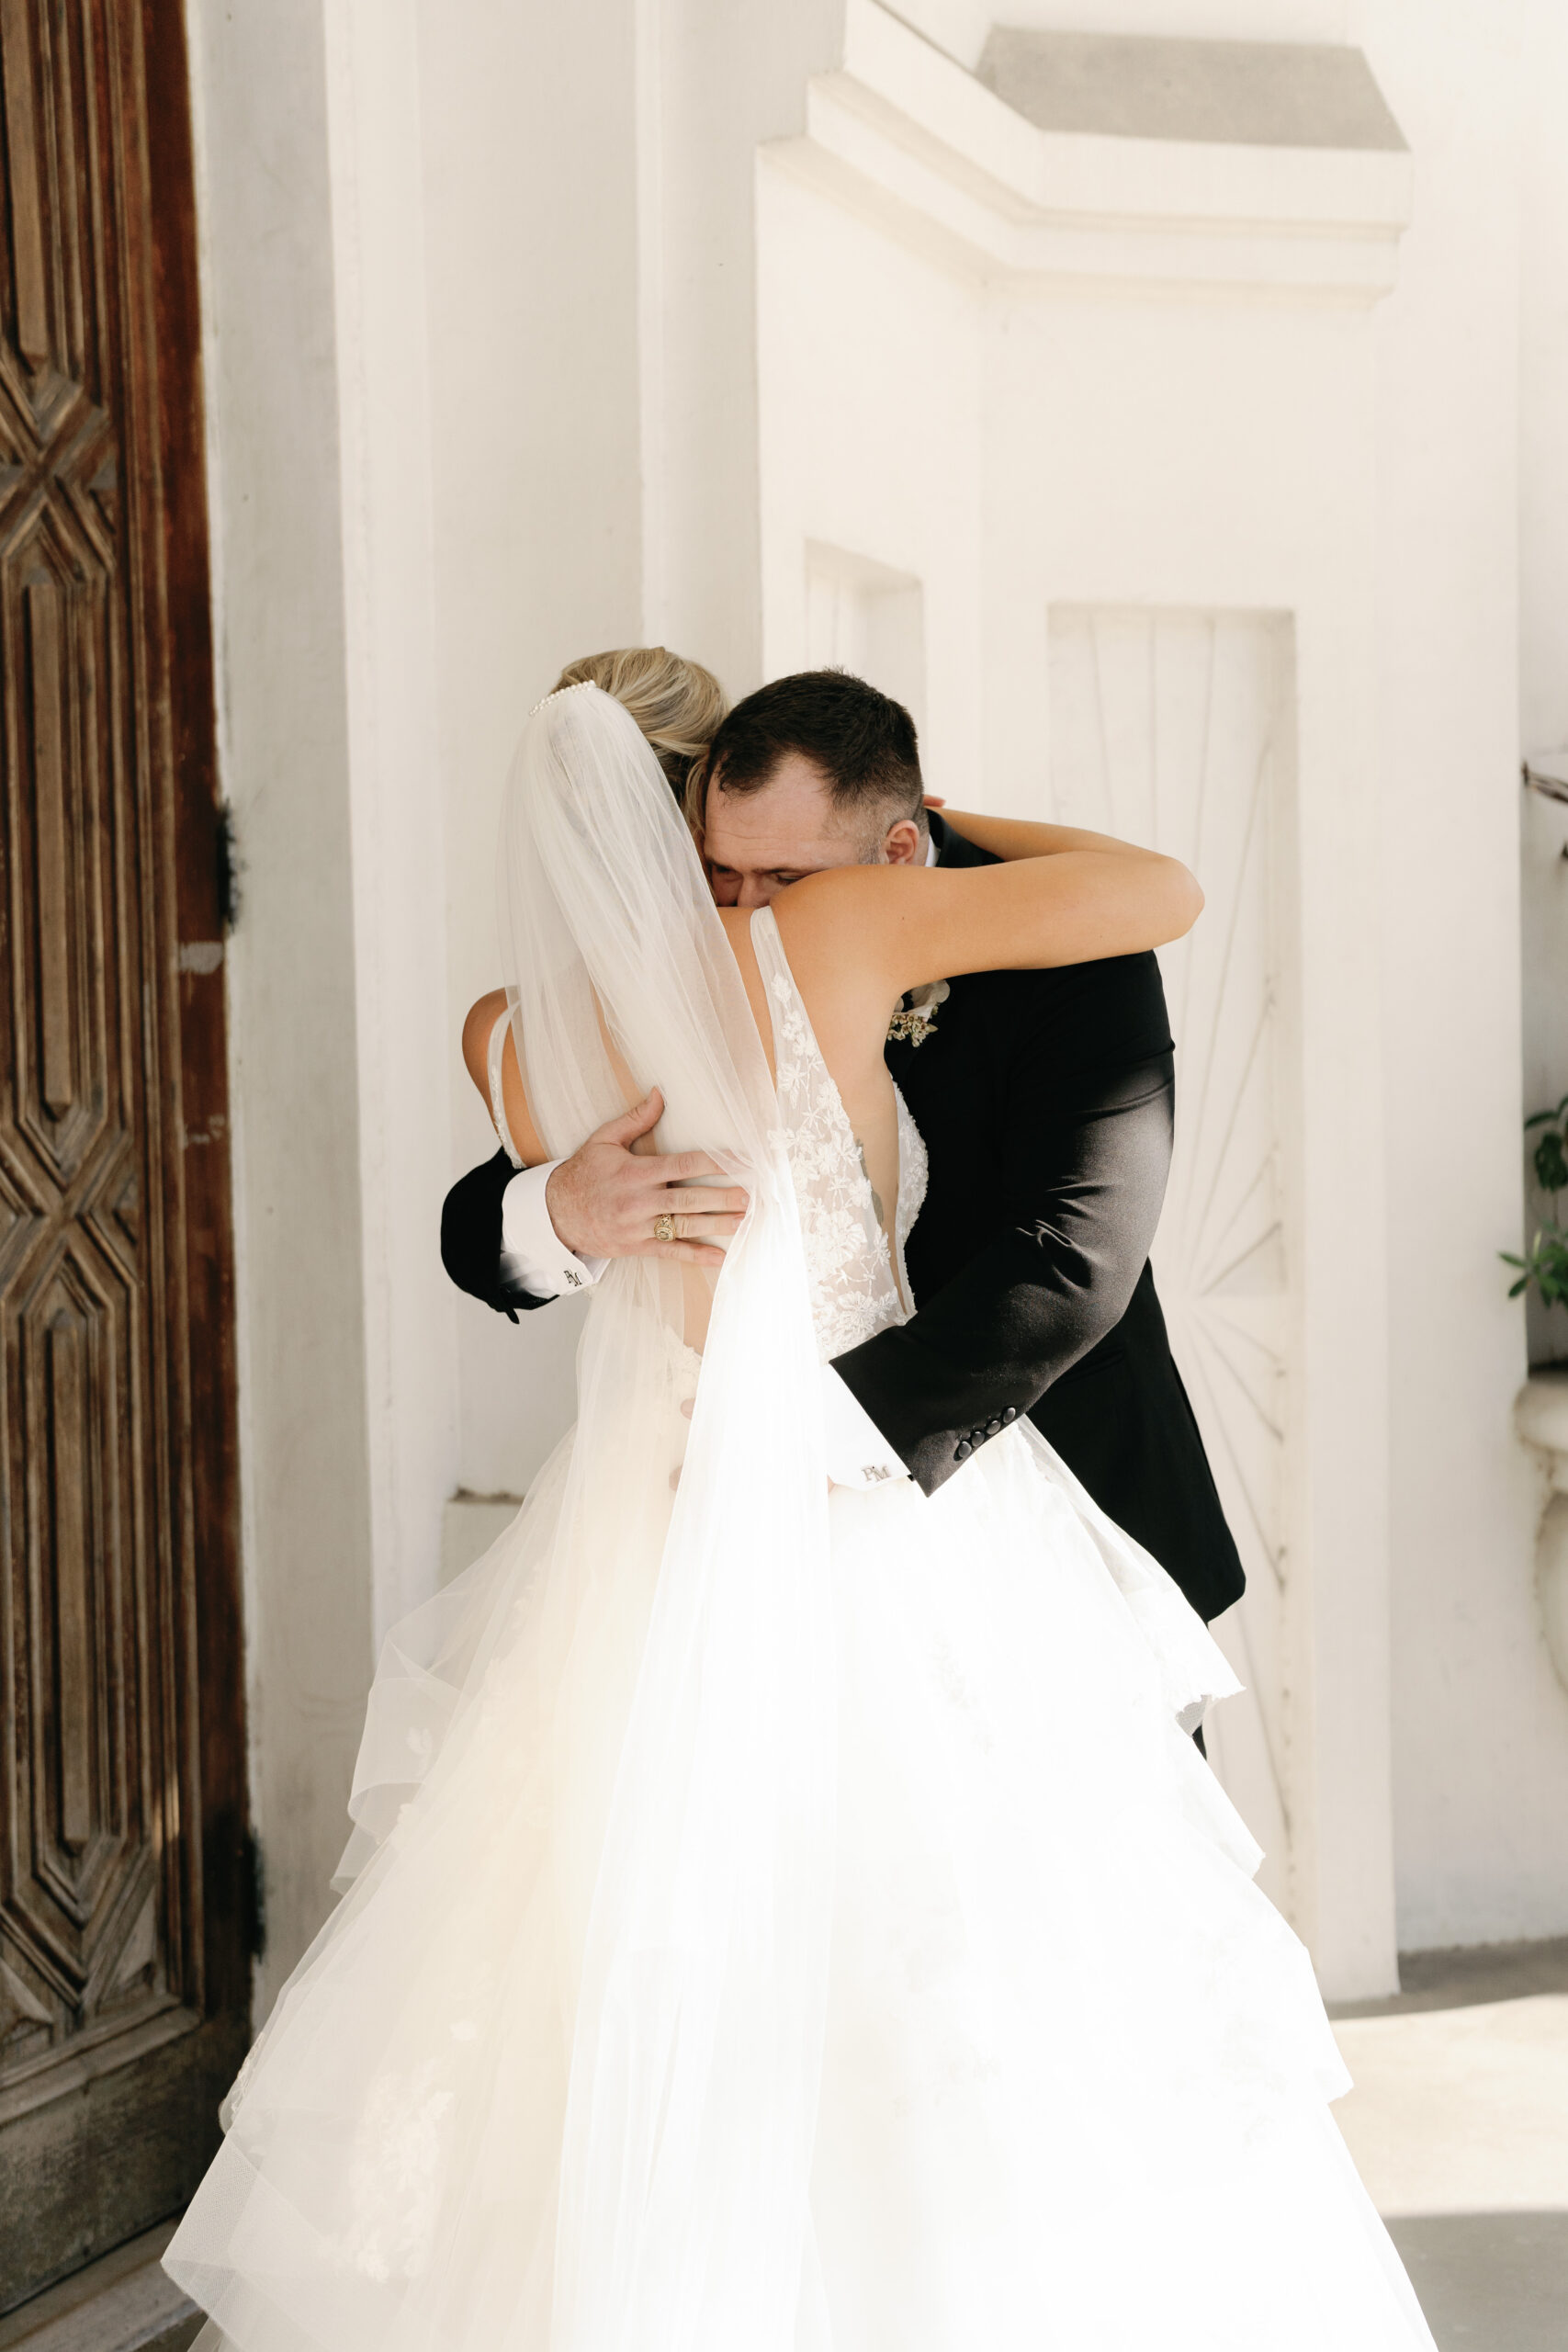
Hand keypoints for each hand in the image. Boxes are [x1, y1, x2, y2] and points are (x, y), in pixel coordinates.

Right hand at [544, 1090, 747, 1266]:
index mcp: (636, 1172)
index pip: (683, 1165)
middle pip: (689, 1199)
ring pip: (684, 1226)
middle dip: (722, 1198)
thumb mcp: (604, 1140)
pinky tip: (720, 1257)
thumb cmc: (583, 1173)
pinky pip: (670, 1253)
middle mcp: (640, 1200)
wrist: (555, 1213)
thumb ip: (635, 1119)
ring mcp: (639, 1227)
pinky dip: (696, 1256)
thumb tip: (659, 1093)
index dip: (714, 1162)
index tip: (740, 1160)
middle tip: (750, 1195)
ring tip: (744, 1222)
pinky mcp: (637, 1247)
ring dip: (717, 1225)